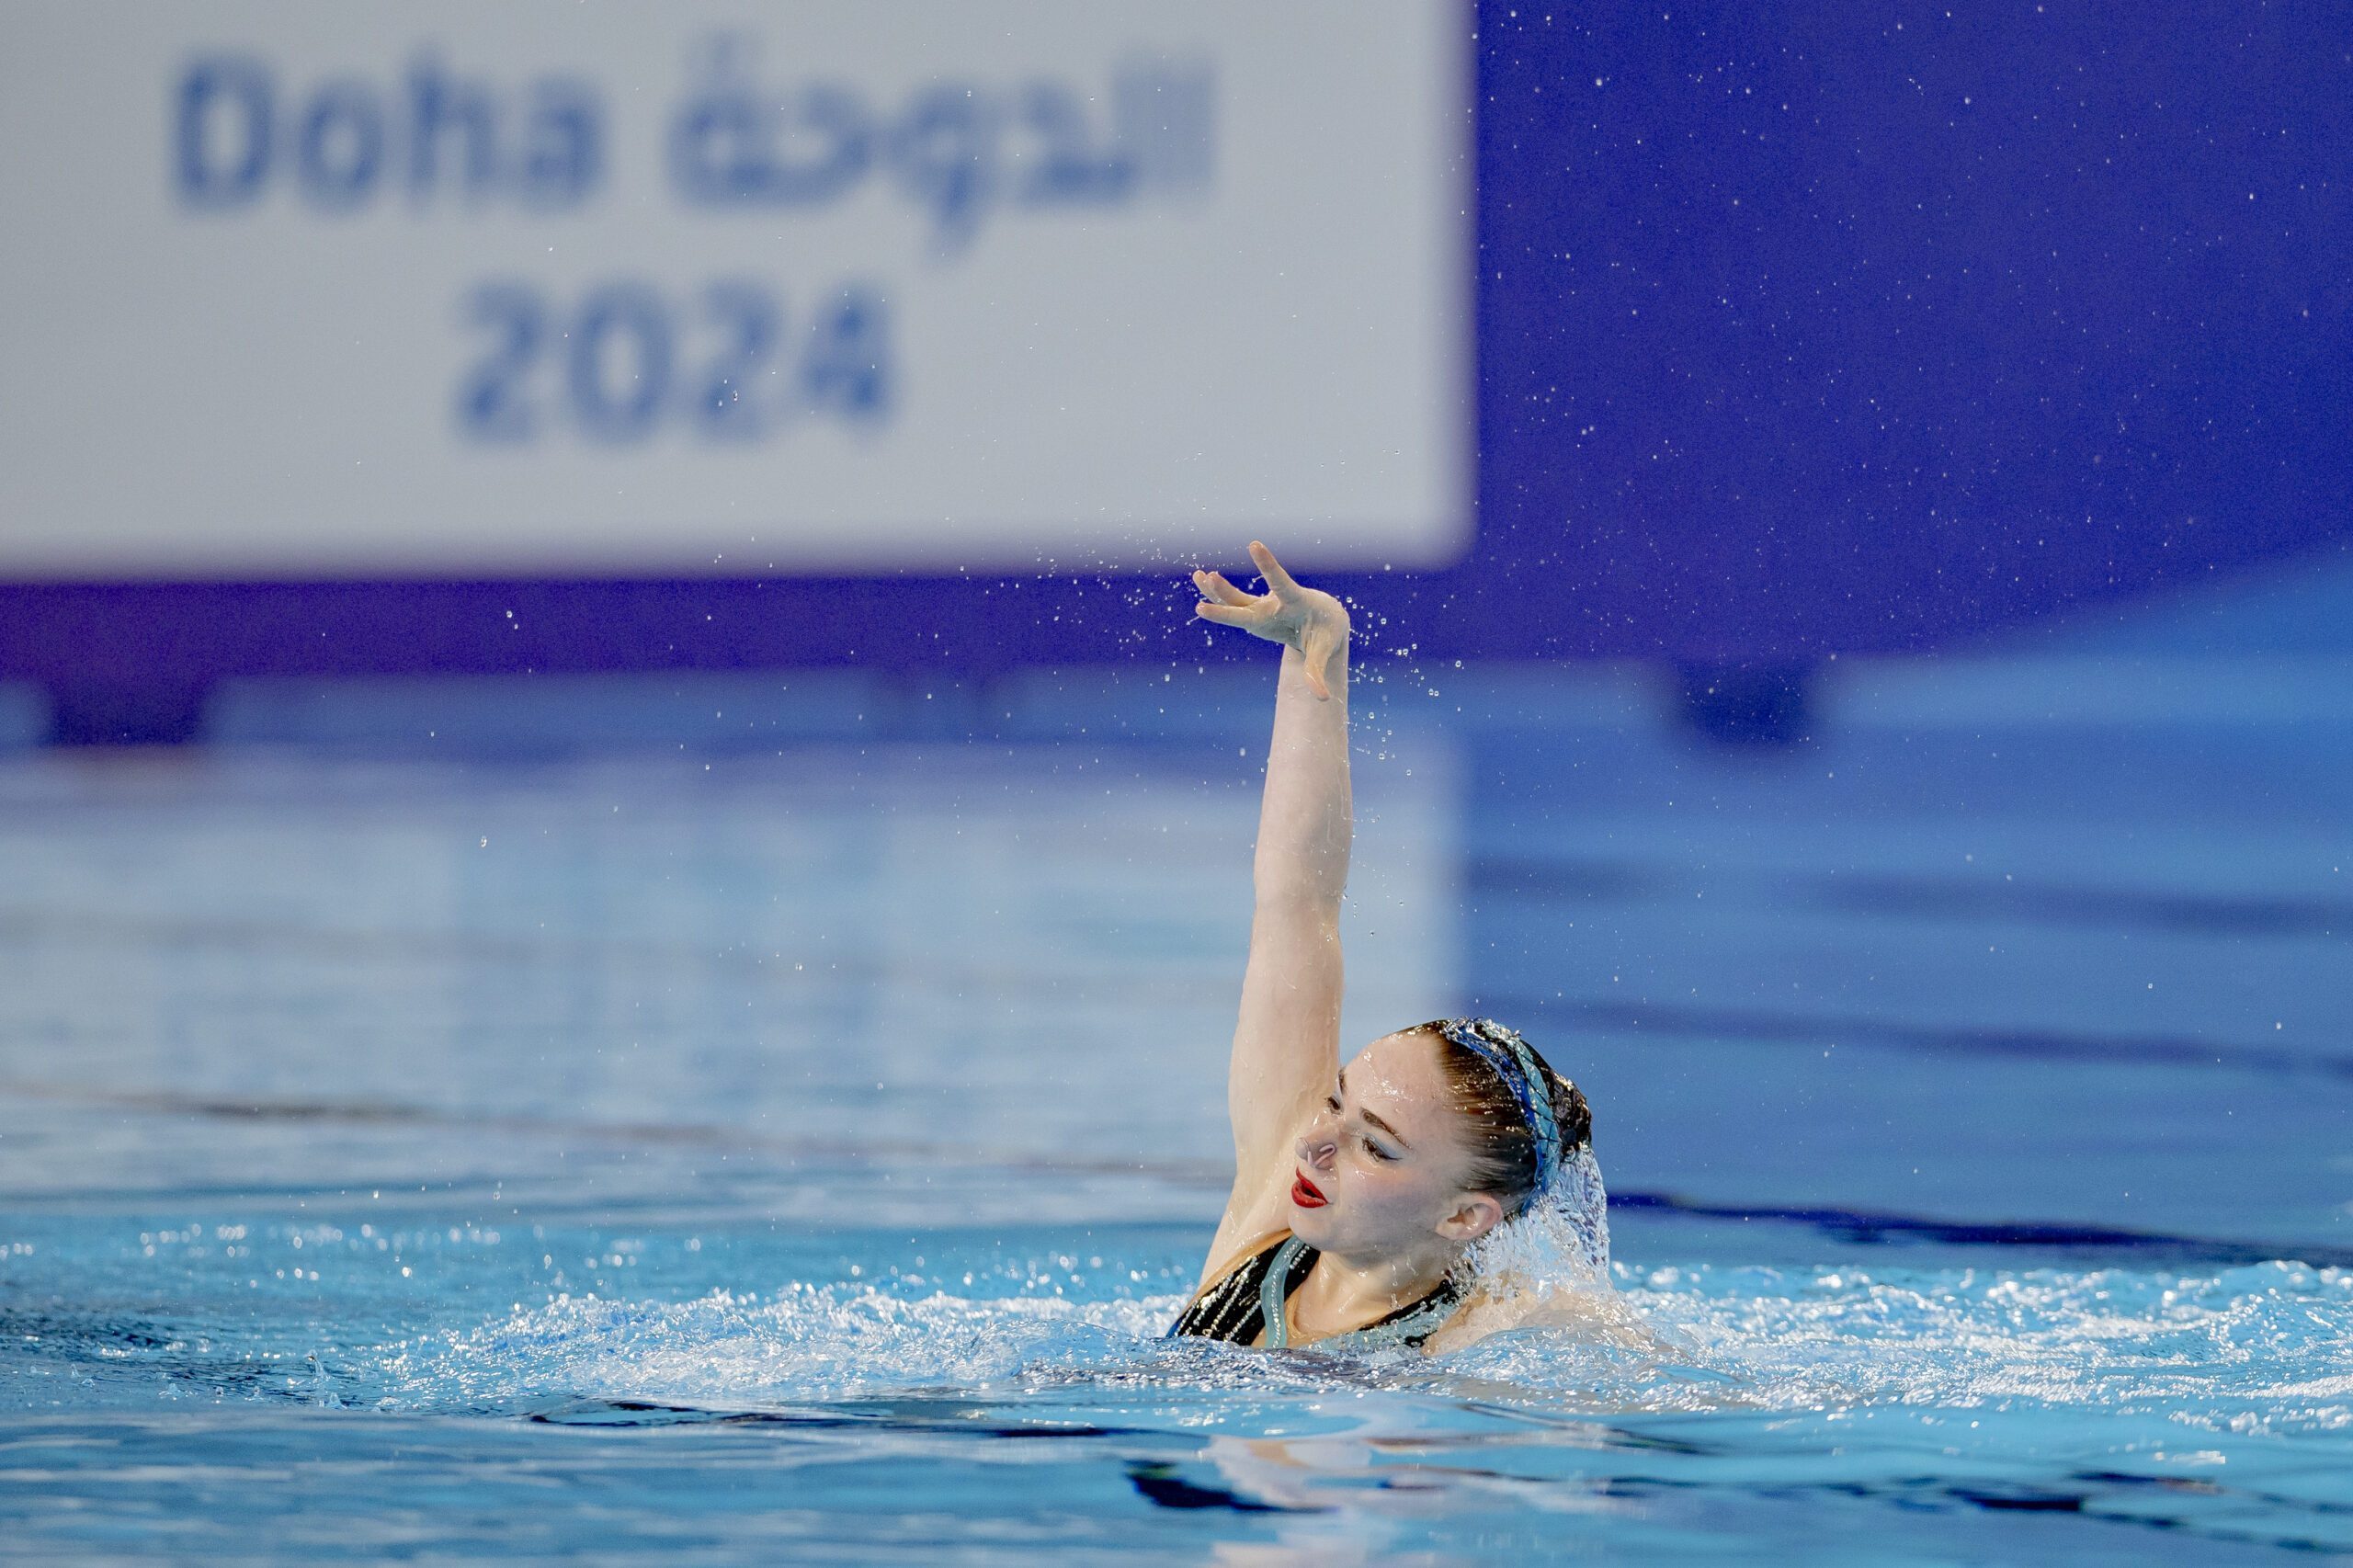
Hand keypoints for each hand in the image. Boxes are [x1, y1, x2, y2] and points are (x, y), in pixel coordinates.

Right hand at [1191, 541, 1350, 699]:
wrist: (1322, 618)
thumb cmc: (1326, 631)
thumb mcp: (1325, 650)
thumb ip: (1318, 672)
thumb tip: (1323, 698)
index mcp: (1296, 601)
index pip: (1280, 582)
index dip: (1268, 565)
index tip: (1254, 544)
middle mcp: (1275, 602)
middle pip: (1246, 601)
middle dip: (1226, 592)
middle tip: (1208, 576)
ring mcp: (1263, 608)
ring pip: (1234, 599)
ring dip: (1216, 589)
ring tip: (1199, 575)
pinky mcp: (1255, 615)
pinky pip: (1233, 607)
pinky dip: (1217, 599)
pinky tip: (1202, 582)